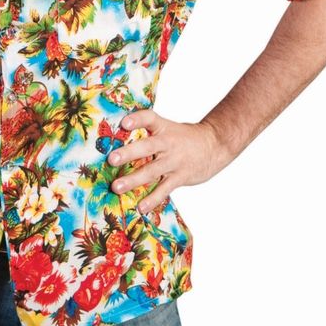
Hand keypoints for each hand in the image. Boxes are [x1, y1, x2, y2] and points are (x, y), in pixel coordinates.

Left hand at [108, 108, 232, 214]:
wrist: (214, 145)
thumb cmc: (182, 138)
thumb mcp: (167, 128)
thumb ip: (147, 134)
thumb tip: (115, 140)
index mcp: (163, 127)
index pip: (149, 118)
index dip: (137, 119)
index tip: (124, 123)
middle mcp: (168, 143)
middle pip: (147, 146)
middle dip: (129, 153)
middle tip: (111, 159)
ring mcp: (174, 161)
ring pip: (152, 170)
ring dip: (133, 179)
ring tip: (117, 187)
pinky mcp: (180, 176)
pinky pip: (165, 189)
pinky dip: (152, 199)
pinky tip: (141, 207)